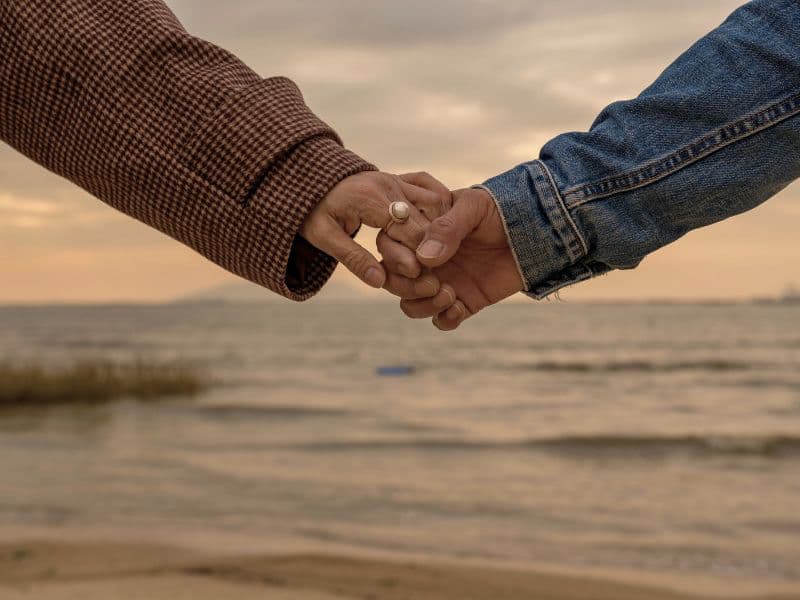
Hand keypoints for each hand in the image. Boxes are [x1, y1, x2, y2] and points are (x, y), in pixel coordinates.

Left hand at [300, 172, 436, 288]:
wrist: (308, 180)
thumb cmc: (313, 211)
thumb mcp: (323, 238)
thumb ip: (353, 258)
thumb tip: (380, 282)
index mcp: (370, 198)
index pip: (409, 229)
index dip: (420, 255)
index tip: (422, 276)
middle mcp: (389, 184)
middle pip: (427, 218)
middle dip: (433, 247)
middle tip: (435, 272)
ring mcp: (397, 179)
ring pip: (436, 201)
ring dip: (440, 228)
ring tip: (439, 254)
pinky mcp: (401, 178)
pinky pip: (431, 189)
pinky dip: (440, 210)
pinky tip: (440, 230)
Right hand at [385, 174, 523, 330]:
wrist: (538, 231)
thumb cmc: (502, 210)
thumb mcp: (473, 208)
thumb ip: (447, 227)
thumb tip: (424, 257)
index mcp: (421, 232)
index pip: (388, 246)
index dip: (395, 259)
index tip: (415, 264)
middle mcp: (426, 259)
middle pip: (393, 280)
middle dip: (406, 287)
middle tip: (434, 283)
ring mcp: (443, 281)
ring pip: (411, 304)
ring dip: (424, 306)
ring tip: (450, 295)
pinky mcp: (464, 301)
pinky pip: (441, 320)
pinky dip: (445, 319)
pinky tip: (460, 308)